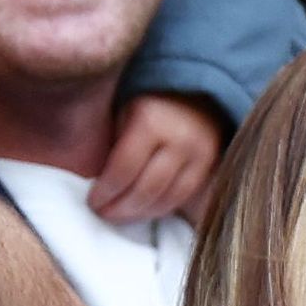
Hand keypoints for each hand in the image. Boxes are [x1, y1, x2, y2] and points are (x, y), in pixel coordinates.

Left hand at [88, 91, 220, 225]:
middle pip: (146, 189)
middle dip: (120, 208)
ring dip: (140, 213)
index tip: (92, 202)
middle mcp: (179, 139)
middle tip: (103, 214)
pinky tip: (144, 211)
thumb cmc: (147, 104)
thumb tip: (93, 183)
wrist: (194, 89)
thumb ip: (111, 147)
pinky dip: (162, 208)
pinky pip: (185, 197)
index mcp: (151, 123)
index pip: (124, 170)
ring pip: (167, 198)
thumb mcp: (123, 114)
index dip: (106, 192)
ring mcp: (200, 153)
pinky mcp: (213, 164)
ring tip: (121, 216)